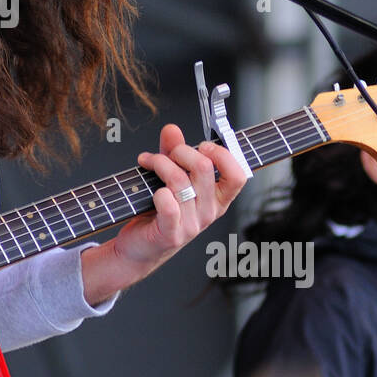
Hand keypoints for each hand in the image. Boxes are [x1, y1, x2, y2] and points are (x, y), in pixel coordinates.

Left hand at [81, 124, 245, 304]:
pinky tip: (151, 189)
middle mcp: (209, 212)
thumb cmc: (157, 211)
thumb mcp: (169, 178)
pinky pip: (168, 204)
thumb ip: (173, 152)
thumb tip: (172, 129)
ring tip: (148, 162)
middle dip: (180, 151)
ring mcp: (192, 225)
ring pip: (180, 181)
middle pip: (204, 168)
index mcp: (217, 199)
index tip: (201, 146)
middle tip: (165, 154)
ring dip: (160, 164)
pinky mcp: (172, 234)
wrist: (138, 248)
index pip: (237, 175)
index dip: (222, 154)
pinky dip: (157, 191)